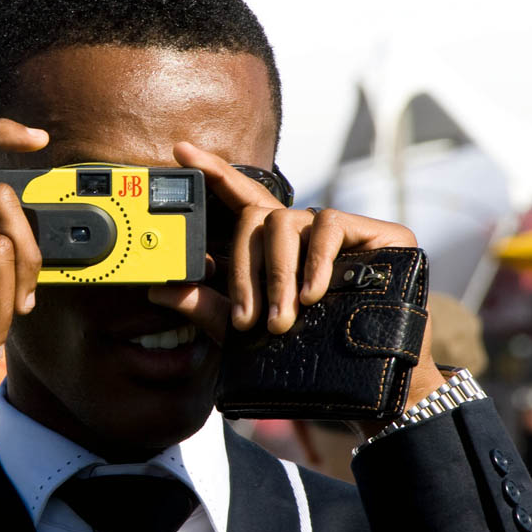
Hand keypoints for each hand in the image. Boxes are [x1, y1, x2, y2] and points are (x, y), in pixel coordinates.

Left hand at [149, 142, 444, 413]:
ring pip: (287, 223)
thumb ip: (206, 307)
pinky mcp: (373, 230)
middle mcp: (302, 229)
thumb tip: (158, 289)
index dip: (212, 173)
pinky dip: (315, 263)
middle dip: (248, 274)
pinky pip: (329, 227)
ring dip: (279, 276)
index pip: (239, 199)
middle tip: (251, 323)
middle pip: (256, 219)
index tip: (180, 152)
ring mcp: (338, 226)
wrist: (370, 378)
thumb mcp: (246, 333)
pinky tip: (314, 294)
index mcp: (272, 245)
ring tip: (283, 320)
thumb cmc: (305, 352)